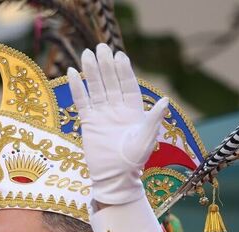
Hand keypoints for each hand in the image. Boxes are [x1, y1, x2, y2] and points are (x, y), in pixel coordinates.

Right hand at [66, 44, 169, 206]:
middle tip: (100, 48)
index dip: (123, 70)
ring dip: (92, 72)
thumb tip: (166, 101)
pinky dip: (78, 87)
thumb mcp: (146, 138)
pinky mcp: (88, 122)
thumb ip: (153, 119)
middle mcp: (117, 108)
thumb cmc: (133, 160)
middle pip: (110, 82)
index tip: (119, 56)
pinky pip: (82, 101)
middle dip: (106, 65)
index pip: (127, 85)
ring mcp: (102, 114)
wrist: (115, 176)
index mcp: (133, 110)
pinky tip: (72, 73)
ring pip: (96, 88)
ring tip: (86, 54)